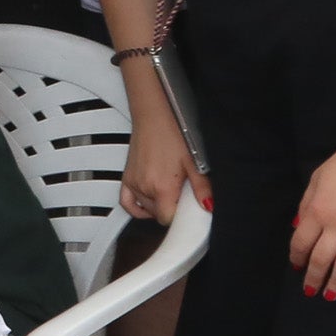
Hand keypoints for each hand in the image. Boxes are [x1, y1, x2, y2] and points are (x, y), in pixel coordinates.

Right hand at [119, 102, 204, 225]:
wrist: (154, 117)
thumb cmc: (173, 133)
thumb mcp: (194, 161)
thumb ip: (202, 187)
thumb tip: (208, 205)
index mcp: (162, 187)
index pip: (168, 218)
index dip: (179, 217)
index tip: (186, 209)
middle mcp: (145, 188)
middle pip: (157, 214)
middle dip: (170, 208)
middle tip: (181, 194)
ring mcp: (134, 183)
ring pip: (145, 208)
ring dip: (157, 205)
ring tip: (169, 192)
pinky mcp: (127, 178)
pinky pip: (127, 202)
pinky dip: (135, 208)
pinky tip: (146, 206)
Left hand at [290, 133, 335, 298]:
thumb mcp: (318, 177)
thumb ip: (306, 203)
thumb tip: (297, 227)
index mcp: (318, 211)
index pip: (301, 243)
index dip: (298, 258)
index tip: (298, 268)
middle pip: (322, 259)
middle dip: (314, 278)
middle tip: (311, 292)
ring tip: (332, 296)